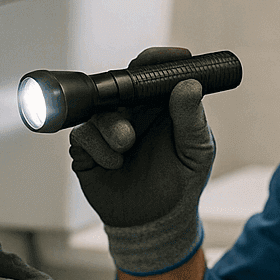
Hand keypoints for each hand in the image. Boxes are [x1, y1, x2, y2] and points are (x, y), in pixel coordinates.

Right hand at [68, 46, 214, 274]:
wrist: (155, 222)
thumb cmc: (180, 182)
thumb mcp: (195, 151)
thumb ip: (191, 119)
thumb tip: (189, 85)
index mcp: (159, 105)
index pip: (152, 73)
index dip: (159, 60)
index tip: (179, 57)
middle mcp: (131, 112)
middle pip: (119, 85)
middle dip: (123, 90)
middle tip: (132, 100)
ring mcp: (107, 129)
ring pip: (99, 110)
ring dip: (111, 125)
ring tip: (126, 145)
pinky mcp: (87, 149)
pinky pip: (83, 135)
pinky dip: (98, 147)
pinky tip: (114, 163)